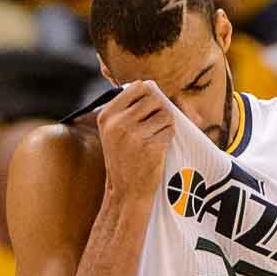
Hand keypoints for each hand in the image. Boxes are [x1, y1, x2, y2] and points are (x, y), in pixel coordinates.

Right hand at [95, 82, 177, 203]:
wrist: (126, 190)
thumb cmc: (124, 157)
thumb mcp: (114, 131)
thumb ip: (126, 108)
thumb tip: (150, 85)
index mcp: (107, 115)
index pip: (137, 87)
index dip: (148, 96)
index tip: (147, 111)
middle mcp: (118, 123)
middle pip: (154, 99)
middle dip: (159, 111)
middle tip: (153, 127)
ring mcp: (134, 135)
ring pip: (165, 114)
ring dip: (165, 125)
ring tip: (155, 137)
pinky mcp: (151, 147)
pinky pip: (170, 130)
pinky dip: (168, 137)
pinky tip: (158, 148)